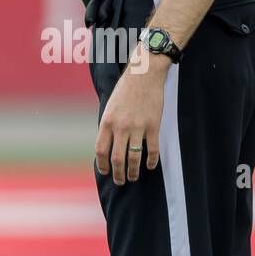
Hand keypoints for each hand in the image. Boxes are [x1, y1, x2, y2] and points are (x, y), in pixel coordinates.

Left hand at [95, 58, 166, 185]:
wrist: (145, 74)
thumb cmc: (126, 89)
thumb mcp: (110, 106)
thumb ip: (108, 125)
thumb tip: (108, 145)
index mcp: (107, 121)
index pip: (100, 150)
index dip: (102, 165)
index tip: (105, 172)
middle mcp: (121, 127)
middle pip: (117, 158)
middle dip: (118, 174)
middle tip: (120, 181)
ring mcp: (138, 127)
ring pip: (134, 158)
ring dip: (133, 172)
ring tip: (133, 177)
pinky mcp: (153, 126)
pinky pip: (152, 150)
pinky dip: (152, 161)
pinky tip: (151, 166)